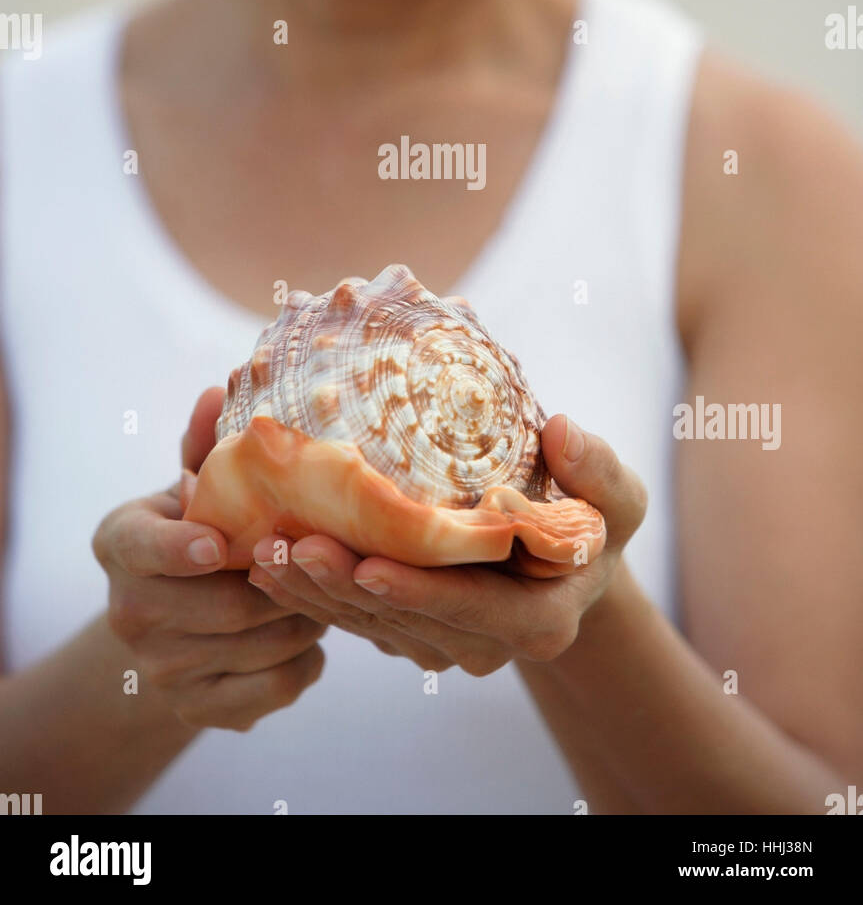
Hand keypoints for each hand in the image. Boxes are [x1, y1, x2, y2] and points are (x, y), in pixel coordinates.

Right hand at [92, 388, 326, 731]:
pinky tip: (315, 632)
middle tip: (332, 551)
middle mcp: (129, 611)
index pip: (145, 547)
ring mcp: (161, 669)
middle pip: (229, 605)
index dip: (181, 548)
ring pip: (265, 644)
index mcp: (121, 541)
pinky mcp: (199, 710)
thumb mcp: (196, 482)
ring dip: (311, 613)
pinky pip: (279, 686)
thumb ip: (205, 443)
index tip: (218, 545)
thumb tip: (218, 390)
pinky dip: (309, 659)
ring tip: (330, 584)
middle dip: (291, 578)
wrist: (174, 619)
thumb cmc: (201, 527)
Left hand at [246, 415, 646, 675]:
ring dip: (315, 593)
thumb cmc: (594, 520)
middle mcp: (486, 648)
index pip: (470, 610)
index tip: (369, 563)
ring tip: (266, 550)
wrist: (569, 563)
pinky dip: (312, 593)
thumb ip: (600, 471)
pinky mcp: (409, 634)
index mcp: (538, 622)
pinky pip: (356, 619)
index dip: (418, 590)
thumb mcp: (618, 500)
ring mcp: (442, 646)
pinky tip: (269, 561)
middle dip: (346, 588)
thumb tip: (563, 431)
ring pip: (370, 625)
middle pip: (406, 621)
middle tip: (294, 547)